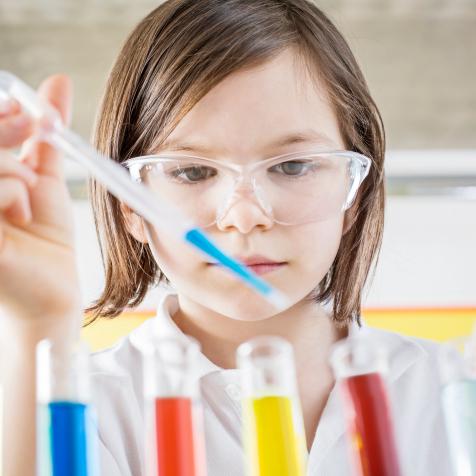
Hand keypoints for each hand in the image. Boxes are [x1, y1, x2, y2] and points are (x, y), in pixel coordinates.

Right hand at [0, 74, 81, 327]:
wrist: (52, 289)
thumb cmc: (43, 238)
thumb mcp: (42, 177)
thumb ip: (42, 133)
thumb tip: (59, 81)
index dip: (0, 117)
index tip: (30, 113)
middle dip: (7, 131)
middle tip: (39, 134)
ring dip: (14, 171)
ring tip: (28, 196)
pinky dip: (13, 194)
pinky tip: (21, 217)